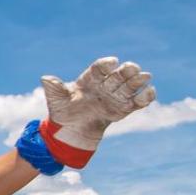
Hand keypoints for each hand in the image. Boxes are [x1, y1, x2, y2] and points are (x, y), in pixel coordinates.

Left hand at [40, 57, 155, 167]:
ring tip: (145, 76)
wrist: (70, 132)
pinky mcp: (123, 109)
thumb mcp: (56, 100)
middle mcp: (104, 86)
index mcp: (89, 79)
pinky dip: (144, 97)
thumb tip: (45, 78)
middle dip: (126, 71)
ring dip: (137, 81)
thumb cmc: (63, 112)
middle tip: (133, 67)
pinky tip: (150, 91)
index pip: (99, 69)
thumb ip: (54, 88)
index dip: (105, 65)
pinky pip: (136, 102)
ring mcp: (114, 97)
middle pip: (117, 75)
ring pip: (128, 86)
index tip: (111, 62)